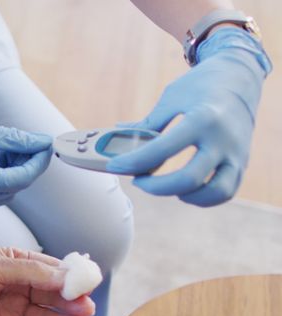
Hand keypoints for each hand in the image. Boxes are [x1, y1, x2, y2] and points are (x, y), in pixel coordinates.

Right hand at [0, 95, 52, 211]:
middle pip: (14, 187)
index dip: (38, 162)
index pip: (20, 178)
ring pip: (3, 193)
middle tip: (31, 144)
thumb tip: (41, 142)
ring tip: (10, 150)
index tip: (47, 146)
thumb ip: (17, 140)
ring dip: (13, 173)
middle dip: (26, 166)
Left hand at [0, 248, 94, 315]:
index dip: (70, 279)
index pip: (50, 272)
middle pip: (51, 299)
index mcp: (15, 266)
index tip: (88, 284)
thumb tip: (63, 276)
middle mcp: (15, 290)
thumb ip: (30, 272)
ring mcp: (9, 314)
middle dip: (70, 304)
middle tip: (85, 308)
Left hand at [107, 28, 271, 206]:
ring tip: (163, 186)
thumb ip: (148, 124)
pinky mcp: (243, 163)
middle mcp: (222, 139)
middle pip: (188, 180)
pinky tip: (182, 189)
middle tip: (137, 180)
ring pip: (213, 193)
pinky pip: (224, 192)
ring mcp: (236, 154)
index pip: (161, 150)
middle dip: (155, 187)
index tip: (114, 165)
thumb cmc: (200, 85)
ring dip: (182, 195)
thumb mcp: (171, 98)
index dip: (132, 162)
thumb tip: (118, 133)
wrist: (240, 77)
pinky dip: (201, 197)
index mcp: (202, 119)